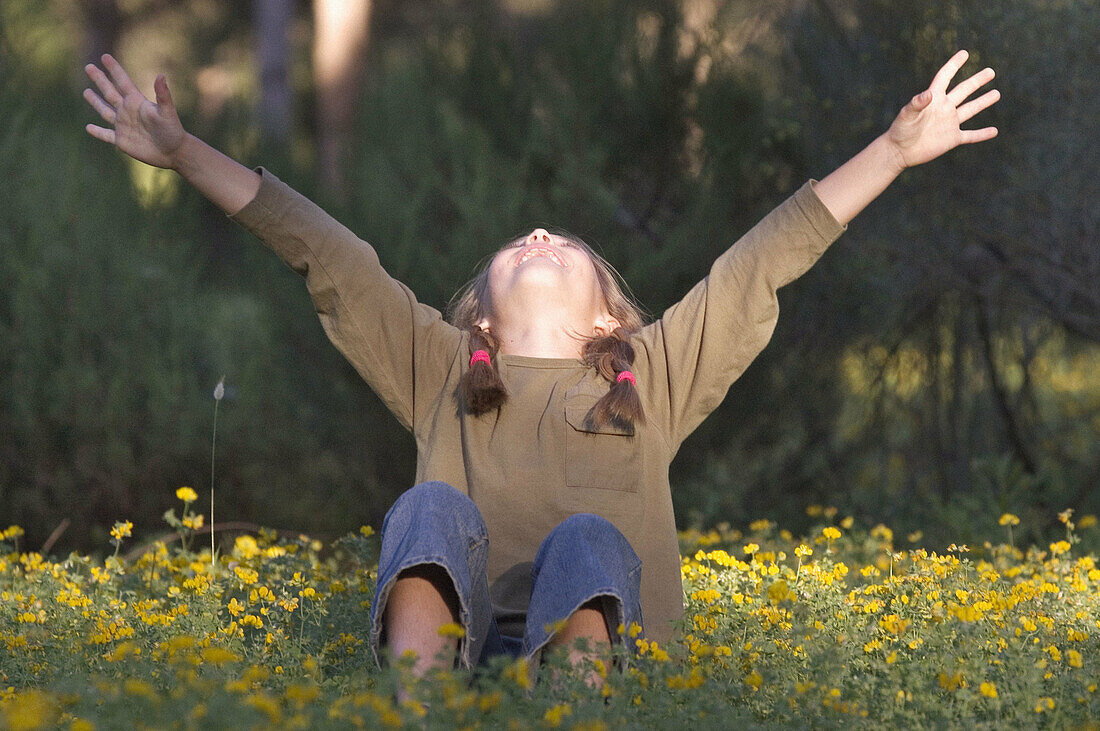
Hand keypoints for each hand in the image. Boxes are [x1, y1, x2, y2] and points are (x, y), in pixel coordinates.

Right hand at [83, 54, 185, 169]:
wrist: (174, 153)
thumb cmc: (172, 131)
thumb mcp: (167, 112)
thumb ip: (163, 95)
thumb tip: (161, 75)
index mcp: (137, 102)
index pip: (123, 82)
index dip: (114, 69)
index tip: (105, 56)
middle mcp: (128, 111)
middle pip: (110, 92)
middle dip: (99, 80)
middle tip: (89, 66)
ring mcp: (123, 125)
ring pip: (105, 111)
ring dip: (95, 102)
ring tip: (86, 92)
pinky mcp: (121, 141)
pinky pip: (106, 135)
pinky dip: (97, 132)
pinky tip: (89, 127)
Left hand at [885, 50, 999, 169]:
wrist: (899, 151)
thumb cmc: (900, 130)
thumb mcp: (906, 115)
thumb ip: (916, 103)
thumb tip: (927, 93)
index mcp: (933, 99)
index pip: (945, 77)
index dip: (954, 65)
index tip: (964, 53)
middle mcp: (944, 108)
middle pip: (964, 91)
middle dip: (977, 81)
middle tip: (991, 71)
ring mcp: (949, 123)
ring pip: (970, 109)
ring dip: (983, 102)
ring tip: (996, 93)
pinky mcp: (951, 139)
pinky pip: (970, 135)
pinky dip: (982, 134)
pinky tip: (994, 131)